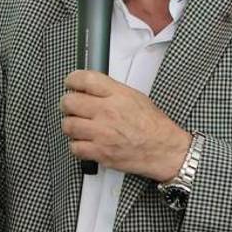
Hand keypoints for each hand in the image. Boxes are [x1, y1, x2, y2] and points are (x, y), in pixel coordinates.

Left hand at [60, 70, 191, 180]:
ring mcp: (102, 133)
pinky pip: (75, 147)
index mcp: (117, 95)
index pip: (84, 79)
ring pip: (68, 125)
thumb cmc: (153, 125)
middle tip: (71, 107)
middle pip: (70, 102)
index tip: (70, 84)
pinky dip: (76, 146)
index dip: (72, 80)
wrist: (164, 150)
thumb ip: (110, 90)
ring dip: (70, 125)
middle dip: (67, 104)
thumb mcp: (134, 96)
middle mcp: (107, 112)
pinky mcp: (100, 153)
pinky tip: (84, 142)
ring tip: (78, 126)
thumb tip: (90, 87)